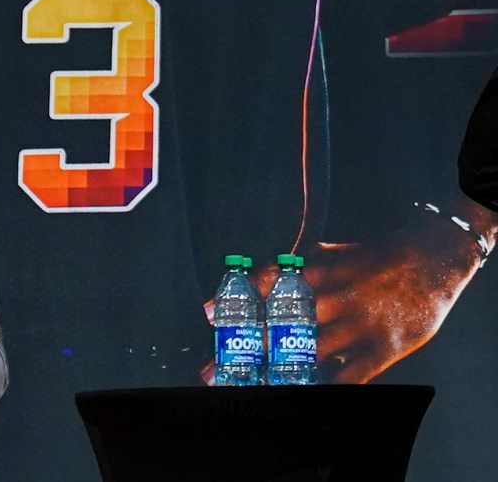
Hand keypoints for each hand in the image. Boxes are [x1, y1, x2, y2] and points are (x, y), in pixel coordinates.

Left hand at [200, 212, 487, 383]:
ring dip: (277, 371)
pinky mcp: (384, 347)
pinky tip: (300, 396)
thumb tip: (271, 265)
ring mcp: (360, 322)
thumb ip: (306, 262)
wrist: (437, 259)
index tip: (208, 312)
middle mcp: (336, 295)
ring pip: (311, 351)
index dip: (238, 297)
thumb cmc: (381, 256)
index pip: (271, 281)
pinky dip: (325, 387)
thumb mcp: (339, 251)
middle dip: (249, 345)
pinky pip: (351, 374)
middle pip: (283, 322)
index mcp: (322, 269)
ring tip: (249, 387)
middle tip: (216, 366)